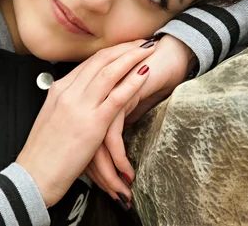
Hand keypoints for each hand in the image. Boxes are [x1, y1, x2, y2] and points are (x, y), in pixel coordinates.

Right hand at [15, 40, 154, 207]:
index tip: (126, 46)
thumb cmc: (44, 153)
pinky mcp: (93, 124)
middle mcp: (69, 92)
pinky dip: (133, 82)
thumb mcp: (52, 119)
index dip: (110, 51)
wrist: (34, 175)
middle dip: (124, 48)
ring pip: (110, 72)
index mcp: (59, 90)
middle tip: (142, 41)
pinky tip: (146, 73)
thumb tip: (81, 99)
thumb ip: (67, 104)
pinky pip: (117, 96)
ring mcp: (80, 106)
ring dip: (132, 57)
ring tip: (149, 49)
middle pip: (101, 60)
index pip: (89, 62)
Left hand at [85, 35, 195, 203]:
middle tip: (110, 193)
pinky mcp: (118, 101)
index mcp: (89, 97)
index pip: (80, 137)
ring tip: (120, 190)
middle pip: (85, 144)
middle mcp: (91, 99)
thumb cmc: (149, 74)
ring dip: (109, 172)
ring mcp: (102, 100)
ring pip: (97, 144)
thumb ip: (116, 116)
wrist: (167, 54)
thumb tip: (112, 141)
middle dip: (97, 175)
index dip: (89, 164)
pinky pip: (113, 135)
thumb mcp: (128, 100)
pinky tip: (127, 170)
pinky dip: (120, 157)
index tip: (98, 183)